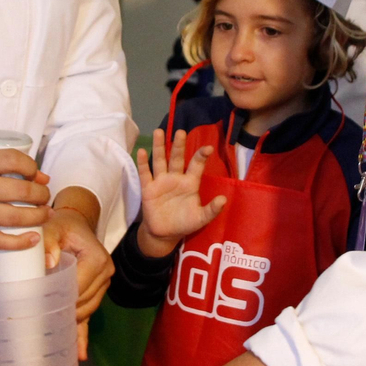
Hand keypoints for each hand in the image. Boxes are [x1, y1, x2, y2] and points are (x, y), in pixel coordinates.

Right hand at [0, 149, 49, 249]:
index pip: (13, 159)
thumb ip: (7, 167)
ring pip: (13, 217)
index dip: (31, 166)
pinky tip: (34, 238)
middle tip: (44, 195)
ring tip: (45, 214)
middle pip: (20, 190)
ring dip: (37, 216)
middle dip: (41, 194)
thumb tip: (43, 178)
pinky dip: (20, 242)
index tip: (35, 173)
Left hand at [41, 205, 111, 359]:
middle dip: (64, 312)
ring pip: (86, 310)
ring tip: (50, 337)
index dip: (62, 297)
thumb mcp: (53, 226)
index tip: (41, 305)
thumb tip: (48, 263)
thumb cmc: (62, 225)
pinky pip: (89, 316)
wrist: (74, 223)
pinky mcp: (96, 293)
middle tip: (38, 322)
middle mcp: (105, 273)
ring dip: (70, 321)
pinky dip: (83, 335)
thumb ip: (48, 241)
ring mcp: (102, 285)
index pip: (79, 286)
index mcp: (97, 259)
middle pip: (84, 302)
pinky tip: (80, 354)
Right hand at [135, 129, 224, 256]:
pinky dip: (143, 163)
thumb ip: (212, 210)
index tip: (208, 148)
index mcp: (190, 183)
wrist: (164, 233)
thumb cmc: (184, 222)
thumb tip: (223, 199)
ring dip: (160, 147)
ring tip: (159, 131)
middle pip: (177, 158)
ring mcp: (161, 182)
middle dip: (179, 145)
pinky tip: (142, 151)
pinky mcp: (148, 189)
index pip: (196, 165)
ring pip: (160, 161)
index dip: (201, 156)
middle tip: (181, 131)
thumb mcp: (200, 218)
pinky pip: (146, 174)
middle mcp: (176, 178)